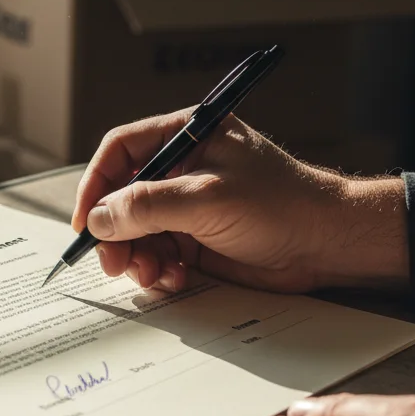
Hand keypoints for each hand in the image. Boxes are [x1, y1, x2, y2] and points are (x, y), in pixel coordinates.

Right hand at [72, 109, 408, 293]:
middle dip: (115, 232)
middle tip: (113, 262)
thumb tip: (99, 218)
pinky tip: (172, 279)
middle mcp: (181, 168)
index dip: (96, 184)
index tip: (85, 221)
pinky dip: (157, 269)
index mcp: (185, 136)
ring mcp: (187, 205)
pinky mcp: (195, 238)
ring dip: (135, 256)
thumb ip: (148, 205)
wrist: (329, 243)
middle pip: (122, 196)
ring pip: (136, 230)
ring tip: (150, 275)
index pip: (121, 151)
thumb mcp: (208, 199)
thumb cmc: (282, 204)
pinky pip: (158, 253)